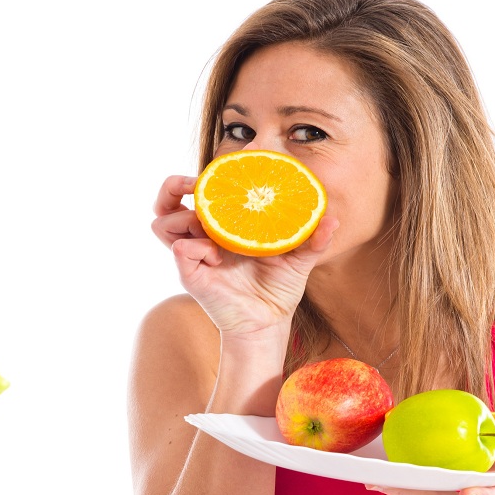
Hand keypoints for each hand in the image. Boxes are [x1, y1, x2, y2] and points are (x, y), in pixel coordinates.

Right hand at [151, 174, 340, 340]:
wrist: (269, 323)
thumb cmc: (278, 289)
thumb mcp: (300, 259)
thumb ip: (314, 238)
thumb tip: (332, 218)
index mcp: (223, 228)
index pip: (200, 195)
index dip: (200, 178)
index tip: (219, 170)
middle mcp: (202, 238)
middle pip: (165, 204)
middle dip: (172, 187)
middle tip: (193, 185)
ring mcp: (194, 256)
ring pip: (162, 224)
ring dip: (181, 216)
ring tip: (204, 222)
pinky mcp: (191, 275)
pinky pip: (180, 250)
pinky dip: (196, 246)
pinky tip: (217, 254)